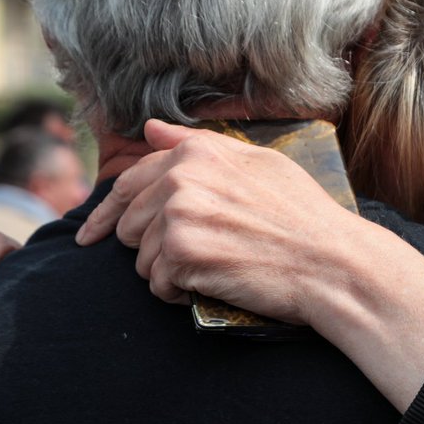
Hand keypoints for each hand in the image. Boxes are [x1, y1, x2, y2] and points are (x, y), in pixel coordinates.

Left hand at [77, 119, 423, 411]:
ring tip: (215, 270)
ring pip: (140, 258)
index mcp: (197, 153)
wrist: (332, 263)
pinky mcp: (181, 255)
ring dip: (169, 272)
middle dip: (151, 246)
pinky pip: (157, 285)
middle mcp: (181, 178)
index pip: (129, 182)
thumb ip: (197, 145)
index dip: (106, 212)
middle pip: (128, 224)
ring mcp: (179, 216)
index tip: (91, 234)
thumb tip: (149, 128)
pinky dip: (179, 294)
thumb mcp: (259, 164)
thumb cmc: (304, 217)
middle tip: (197, 258)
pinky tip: (214, 286)